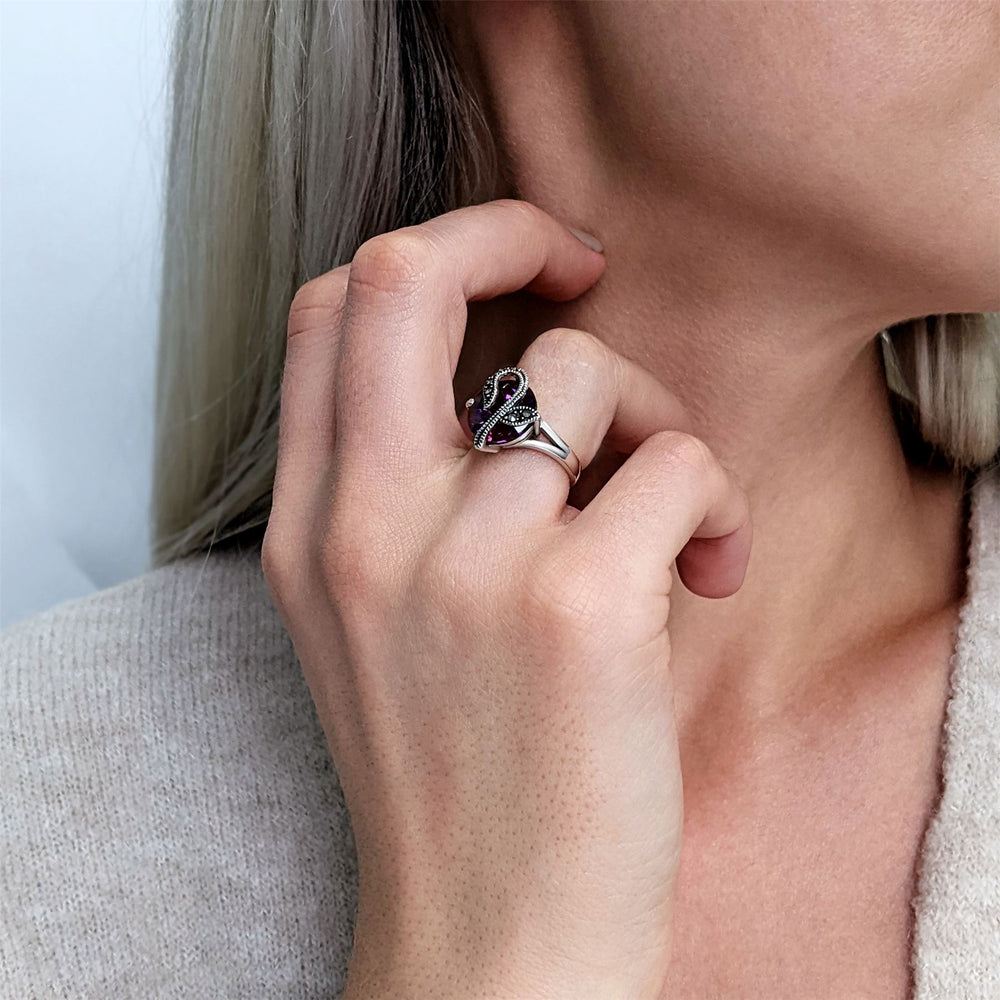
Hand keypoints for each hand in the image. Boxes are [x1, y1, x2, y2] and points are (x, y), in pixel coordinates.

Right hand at [262, 199, 751, 999]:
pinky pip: (675, 464)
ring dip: (652, 416)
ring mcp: (465, 565)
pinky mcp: (578, 608)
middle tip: (583, 271)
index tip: (510, 279)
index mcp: (313, 529)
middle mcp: (368, 529)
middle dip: (511, 232)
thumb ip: (403, 495)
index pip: (326, 312)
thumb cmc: (455, 775)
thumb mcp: (374, 623)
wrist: (493, 936)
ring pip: (579, 371)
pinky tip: (707, 572)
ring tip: (671, 512)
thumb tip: (513, 380)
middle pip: (408, 277)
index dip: (430, 256)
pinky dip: (711, 499)